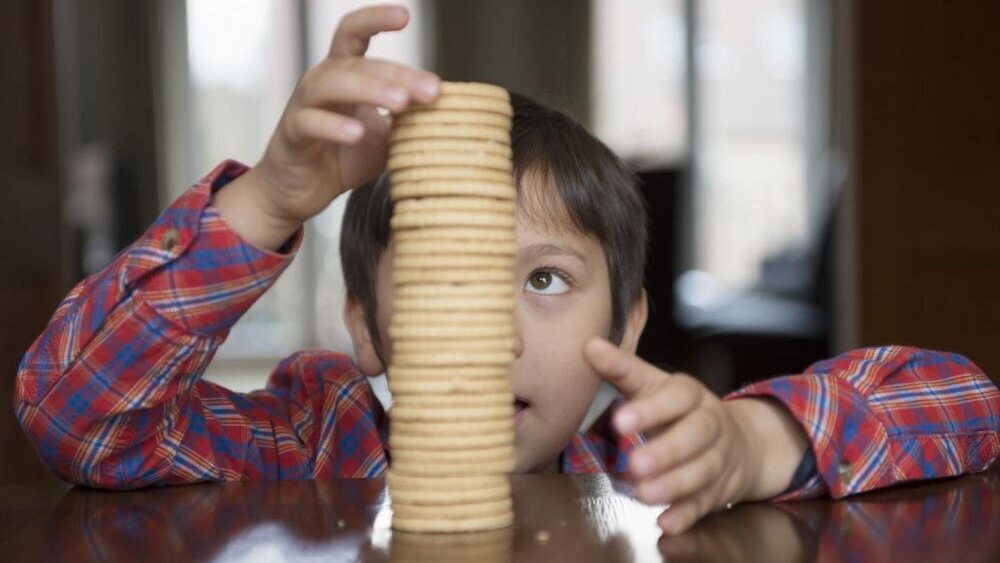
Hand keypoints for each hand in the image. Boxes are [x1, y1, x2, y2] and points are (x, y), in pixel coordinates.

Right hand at [214, 5, 439, 248]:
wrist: (299, 192)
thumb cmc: (343, 157)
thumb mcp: (385, 135)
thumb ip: (409, 120)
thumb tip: (451, 111)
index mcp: (344, 74)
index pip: (355, 34)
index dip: (375, 19)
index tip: (404, 16)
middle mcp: (321, 82)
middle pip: (357, 63)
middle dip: (397, 74)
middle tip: (431, 90)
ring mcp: (302, 106)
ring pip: (331, 84)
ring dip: (369, 89)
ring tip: (400, 102)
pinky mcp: (291, 136)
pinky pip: (310, 123)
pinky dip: (334, 126)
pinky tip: (357, 133)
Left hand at [583, 338, 807, 534]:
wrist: (739, 441)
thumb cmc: (679, 410)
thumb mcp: (654, 384)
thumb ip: (622, 369)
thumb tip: (589, 345)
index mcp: (690, 395)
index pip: (677, 396)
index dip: (651, 409)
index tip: (619, 422)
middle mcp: (710, 424)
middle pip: (696, 435)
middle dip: (666, 451)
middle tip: (634, 464)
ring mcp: (718, 458)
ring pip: (702, 471)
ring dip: (674, 485)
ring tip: (643, 494)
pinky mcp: (719, 490)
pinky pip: (706, 504)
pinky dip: (687, 515)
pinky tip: (666, 523)